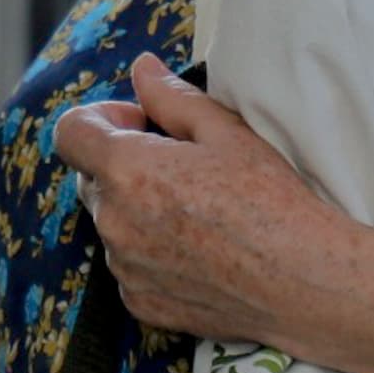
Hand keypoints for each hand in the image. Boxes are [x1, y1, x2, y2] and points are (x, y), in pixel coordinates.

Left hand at [51, 56, 346, 347]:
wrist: (304, 282)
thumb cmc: (271, 201)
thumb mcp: (225, 132)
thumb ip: (171, 97)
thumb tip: (141, 69)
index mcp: (126, 170)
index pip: (70, 132)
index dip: (100, 119)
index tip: (141, 125)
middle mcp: (113, 222)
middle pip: (91, 179)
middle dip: (121, 164)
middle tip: (180, 166)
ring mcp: (124, 267)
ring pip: (112, 225)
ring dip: (137, 211)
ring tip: (199, 213)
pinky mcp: (140, 303)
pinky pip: (129, 267)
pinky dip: (151, 254)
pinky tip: (200, 251)